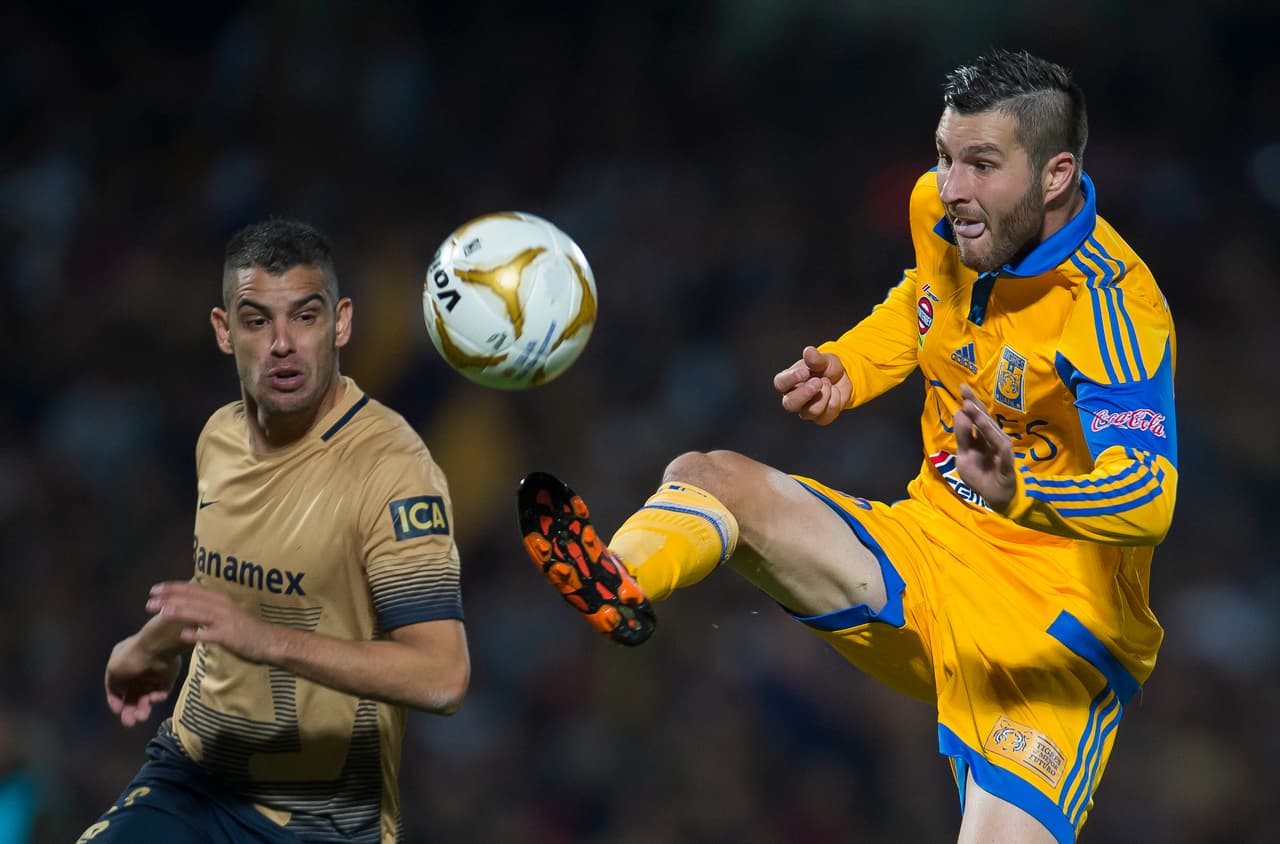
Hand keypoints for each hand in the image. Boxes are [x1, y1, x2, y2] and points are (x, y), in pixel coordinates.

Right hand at [105, 634, 181, 726]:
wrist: (158, 648)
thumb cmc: (132, 658)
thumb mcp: (113, 670)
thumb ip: (113, 685)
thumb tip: (119, 698)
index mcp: (121, 667)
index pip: (116, 688)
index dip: (116, 701)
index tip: (117, 710)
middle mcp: (136, 673)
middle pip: (132, 696)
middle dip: (130, 710)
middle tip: (129, 723)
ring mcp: (152, 676)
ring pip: (146, 697)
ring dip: (143, 708)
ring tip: (141, 717)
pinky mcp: (167, 679)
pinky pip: (160, 693)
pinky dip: (157, 697)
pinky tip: (153, 698)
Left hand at [146, 581, 275, 663]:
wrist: (269, 641)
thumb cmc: (247, 629)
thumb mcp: (227, 615)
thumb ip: (209, 610)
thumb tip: (190, 607)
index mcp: (220, 599)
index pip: (193, 589)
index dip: (173, 587)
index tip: (155, 589)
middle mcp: (222, 606)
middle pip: (192, 599)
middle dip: (170, 598)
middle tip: (149, 601)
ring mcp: (226, 620)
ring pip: (199, 613)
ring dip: (180, 612)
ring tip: (162, 612)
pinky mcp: (230, 636)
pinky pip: (211, 634)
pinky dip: (198, 634)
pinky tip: (184, 635)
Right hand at [773, 346, 851, 425]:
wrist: (843, 378)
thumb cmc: (826, 368)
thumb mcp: (823, 360)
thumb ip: (815, 358)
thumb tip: (808, 352)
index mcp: (789, 382)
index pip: (780, 384)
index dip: (790, 379)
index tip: (804, 372)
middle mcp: (794, 398)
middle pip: (790, 404)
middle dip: (806, 393)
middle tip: (819, 381)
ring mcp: (806, 410)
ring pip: (810, 412)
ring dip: (824, 395)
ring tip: (829, 384)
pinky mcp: (820, 418)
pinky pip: (825, 416)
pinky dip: (834, 402)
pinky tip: (835, 392)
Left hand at [953, 384, 1016, 511]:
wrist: (995, 498)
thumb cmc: (980, 475)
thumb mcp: (965, 455)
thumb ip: (963, 436)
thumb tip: (959, 412)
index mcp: (982, 438)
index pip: (977, 418)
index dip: (970, 403)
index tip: (962, 389)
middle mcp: (993, 441)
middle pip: (985, 420)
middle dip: (975, 405)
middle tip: (965, 389)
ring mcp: (1002, 453)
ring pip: (994, 435)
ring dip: (984, 423)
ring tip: (972, 409)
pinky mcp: (1008, 468)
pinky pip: (1006, 458)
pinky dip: (1004, 452)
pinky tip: (1001, 445)